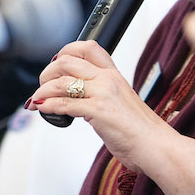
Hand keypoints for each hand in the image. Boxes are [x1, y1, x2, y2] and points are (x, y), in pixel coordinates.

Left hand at [27, 40, 172, 173]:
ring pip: (61, 81)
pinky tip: (42, 109)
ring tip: (38, 100)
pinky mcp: (98, 111)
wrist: (156, 145)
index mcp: (114, 75)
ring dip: (42, 91)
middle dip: (48, 72)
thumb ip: (103, 97)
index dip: (67, 51)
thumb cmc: (141, 131)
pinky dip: (47, 106)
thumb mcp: (122, 104)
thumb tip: (80, 102)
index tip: (56, 62)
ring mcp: (103, 94)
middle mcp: (108, 80)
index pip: (89, 48)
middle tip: (43, 85)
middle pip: (68, 61)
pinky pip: (64, 103)